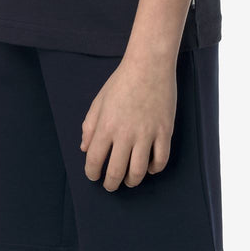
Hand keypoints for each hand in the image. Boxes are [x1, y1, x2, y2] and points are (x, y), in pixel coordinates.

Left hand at [80, 56, 176, 191]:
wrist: (149, 64)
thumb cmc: (122, 80)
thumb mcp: (100, 100)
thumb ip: (90, 125)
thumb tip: (85, 148)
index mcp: (106, 125)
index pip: (94, 160)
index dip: (92, 173)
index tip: (94, 176)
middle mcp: (125, 133)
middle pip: (116, 172)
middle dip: (111, 184)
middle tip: (110, 185)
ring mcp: (147, 133)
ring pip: (139, 172)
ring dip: (132, 181)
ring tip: (128, 180)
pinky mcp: (165, 131)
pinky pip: (160, 161)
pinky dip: (154, 169)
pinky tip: (149, 167)